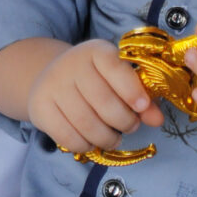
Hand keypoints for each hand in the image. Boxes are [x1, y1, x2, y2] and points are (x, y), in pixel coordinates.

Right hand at [25, 39, 159, 151]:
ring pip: (86, 123)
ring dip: (107, 138)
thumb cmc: (96, 80)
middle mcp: (71, 64)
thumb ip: (142, 98)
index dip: (131, 90)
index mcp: (96, 51)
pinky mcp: (39, 107)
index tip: (142, 107)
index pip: (114, 68)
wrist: (51, 77)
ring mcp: (52, 85)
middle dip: (124, 121)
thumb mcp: (120, 80)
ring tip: (114, 138)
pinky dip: (85, 145)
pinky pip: (67, 136)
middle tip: (130, 126)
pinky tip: (91, 142)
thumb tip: (157, 120)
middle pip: (103, 102)